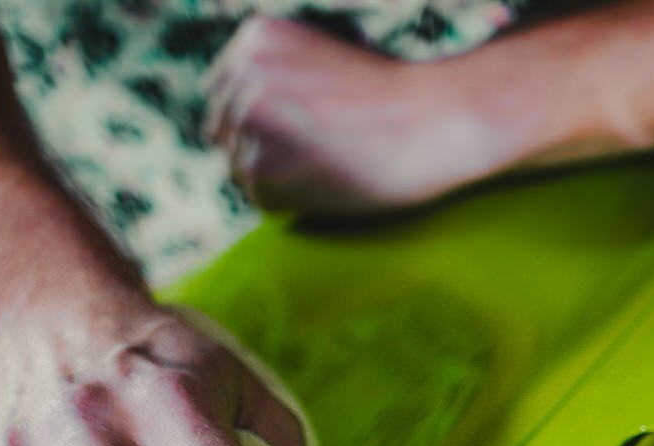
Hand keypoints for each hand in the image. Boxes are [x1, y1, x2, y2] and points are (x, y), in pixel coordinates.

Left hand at [204, 16, 509, 213]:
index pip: (221, 91)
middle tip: (316, 150)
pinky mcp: (262, 170)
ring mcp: (249, 123)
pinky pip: (258, 197)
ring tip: (327, 163)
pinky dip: (289, 199)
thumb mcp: (322, 52)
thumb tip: (229, 117)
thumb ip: (272, 73)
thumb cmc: (391, 91)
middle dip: (261, 146)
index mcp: (255, 38)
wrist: (431, 120)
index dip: (257, 117)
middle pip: (223, 130)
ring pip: (239, 167)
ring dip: (276, 175)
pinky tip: (328, 182)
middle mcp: (243, 74)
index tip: (296, 126)